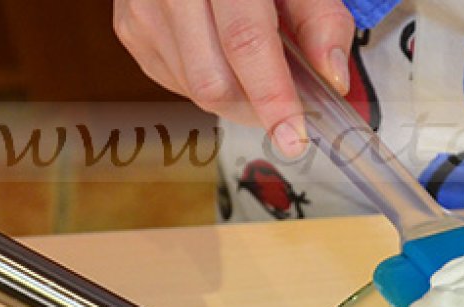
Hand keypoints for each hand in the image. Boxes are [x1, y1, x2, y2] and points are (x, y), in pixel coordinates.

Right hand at [113, 0, 354, 156]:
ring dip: (234, 99)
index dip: (272, 95)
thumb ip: (320, 20)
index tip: (293, 137)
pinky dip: (207, 84)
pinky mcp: (130, 27)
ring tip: (255, 72)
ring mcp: (142, 8)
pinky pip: (174, 81)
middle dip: (256, 109)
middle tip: (285, 110)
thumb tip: (333, 77)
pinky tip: (221, 59)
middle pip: (212, 80)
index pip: (244, 41)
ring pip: (193, 88)